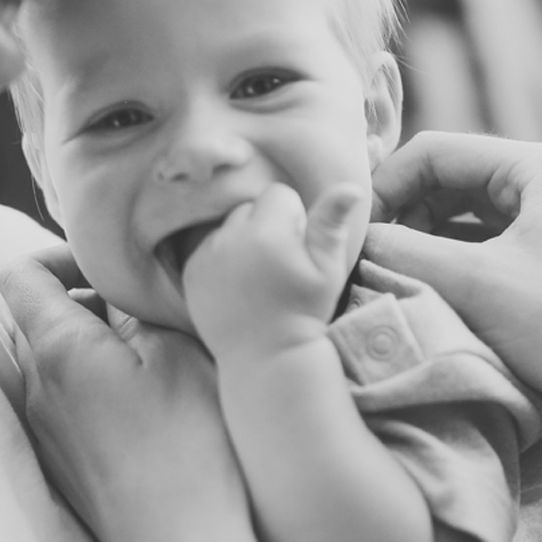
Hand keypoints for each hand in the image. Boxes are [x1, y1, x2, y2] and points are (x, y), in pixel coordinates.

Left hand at [0, 252, 276, 541]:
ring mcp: (46, 437)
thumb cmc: (192, 447)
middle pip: (36, 320)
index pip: (19, 274)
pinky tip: (152, 409)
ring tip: (156, 358)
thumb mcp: (181, 351)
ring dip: (93, 350)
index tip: (112, 265)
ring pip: (54, 367)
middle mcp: (36, 392)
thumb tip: (125, 278)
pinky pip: (68, 410)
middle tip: (146, 309)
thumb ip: (144, 303)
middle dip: (84, 302)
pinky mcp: (65, 471)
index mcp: (56, 350)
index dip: (61, 255)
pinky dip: (97, 392)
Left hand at [187, 183, 366, 359]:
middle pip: (249, 209)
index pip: (278, 194)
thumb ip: (331, 223)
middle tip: (277, 265)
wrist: (266, 355)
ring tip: (257, 278)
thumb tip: (351, 186)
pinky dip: (220, 261)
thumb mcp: (327, 268)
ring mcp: (205, 255)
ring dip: (241, 242)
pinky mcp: (190, 272)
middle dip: (265, 227)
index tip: (296, 248)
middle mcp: (230, 238)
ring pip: (227, 228)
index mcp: (267, 231)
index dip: (293, 218)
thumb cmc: (304, 310)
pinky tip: (236, 287)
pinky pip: (207, 249)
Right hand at [364, 134, 541, 445]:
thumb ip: (399, 252)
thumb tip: (349, 240)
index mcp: (540, 166)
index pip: (435, 151)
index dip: (385, 186)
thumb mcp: (470, 283)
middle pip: (447, 182)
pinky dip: (447, 265)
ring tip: (389, 277)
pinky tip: (425, 294)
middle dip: (402, 216)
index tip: (354, 232)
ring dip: (421, 243)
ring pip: (461, 217)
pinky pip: (482, 248)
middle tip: (366, 257)